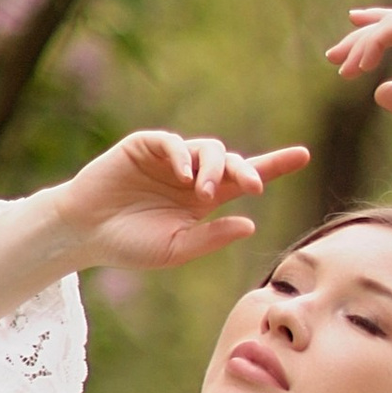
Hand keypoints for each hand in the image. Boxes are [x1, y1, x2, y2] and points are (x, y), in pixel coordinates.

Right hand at [53, 127, 310, 268]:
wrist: (87, 233)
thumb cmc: (131, 245)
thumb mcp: (177, 249)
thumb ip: (212, 238)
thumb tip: (251, 224)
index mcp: (205, 199)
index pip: (245, 177)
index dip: (275, 164)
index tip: (304, 155)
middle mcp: (192, 175)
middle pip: (232, 160)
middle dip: (247, 171)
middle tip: (254, 187)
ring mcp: (170, 158)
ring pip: (207, 148)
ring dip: (213, 168)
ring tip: (204, 193)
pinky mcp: (145, 146)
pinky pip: (172, 142)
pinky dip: (182, 155)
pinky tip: (184, 175)